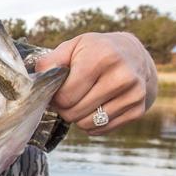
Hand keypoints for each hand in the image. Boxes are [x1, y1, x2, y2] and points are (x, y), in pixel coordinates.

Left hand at [36, 32, 157, 134]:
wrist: (135, 57)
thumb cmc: (97, 52)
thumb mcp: (74, 46)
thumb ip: (51, 61)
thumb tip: (37, 81)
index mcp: (102, 56)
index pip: (66, 96)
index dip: (56, 97)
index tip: (57, 90)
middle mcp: (122, 76)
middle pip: (75, 112)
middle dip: (65, 108)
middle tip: (68, 97)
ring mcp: (134, 94)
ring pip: (88, 124)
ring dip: (78, 117)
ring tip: (81, 101)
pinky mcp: (138, 110)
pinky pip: (102, 130)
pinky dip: (92, 123)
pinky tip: (96, 107)